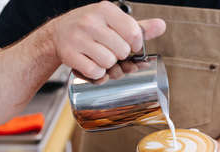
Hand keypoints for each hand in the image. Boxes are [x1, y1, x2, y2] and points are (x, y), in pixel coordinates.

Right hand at [49, 1, 165, 79]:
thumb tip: (161, 26)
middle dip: (120, 56)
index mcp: (105, 10)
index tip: (130, 46)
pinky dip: (97, 74)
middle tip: (111, 52)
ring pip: (108, 62)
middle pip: (122, 51)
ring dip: (108, 65)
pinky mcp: (70, 55)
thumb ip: (138, 26)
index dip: (135, 45)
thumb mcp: (114, 21)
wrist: (58, 33)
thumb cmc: (91, 28)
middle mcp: (90, 21)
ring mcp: (78, 38)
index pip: (133, 32)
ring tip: (100, 57)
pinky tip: (92, 64)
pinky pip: (95, 72)